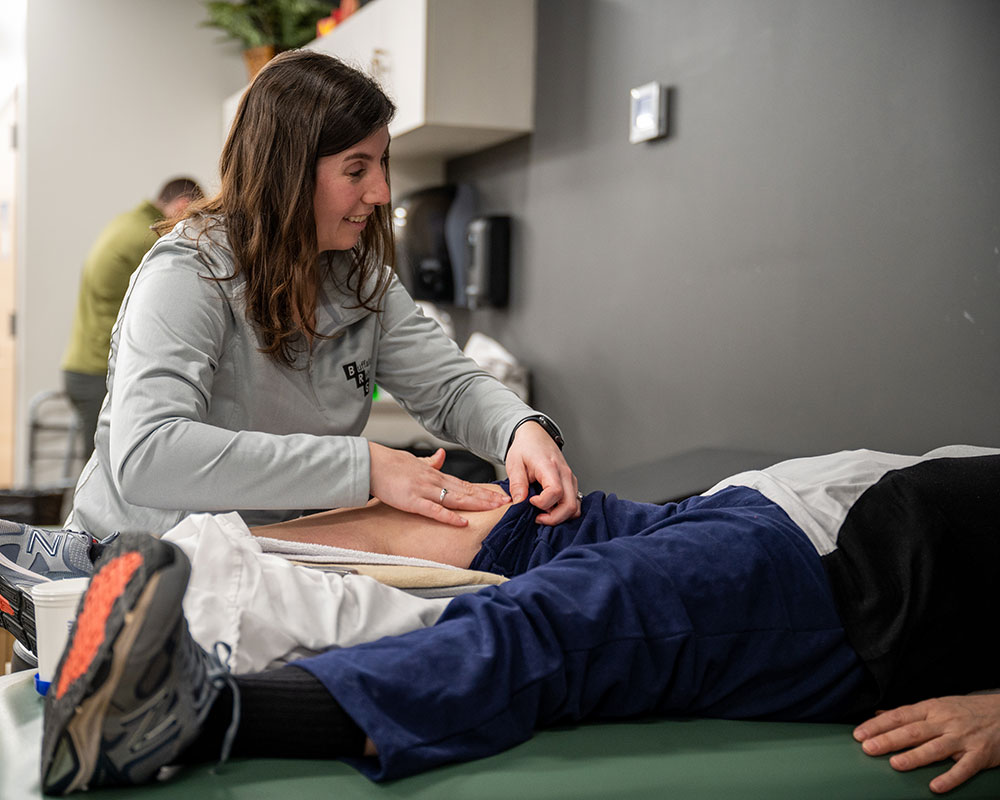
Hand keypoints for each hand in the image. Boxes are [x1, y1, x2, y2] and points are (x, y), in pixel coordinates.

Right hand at [368, 443, 508, 526]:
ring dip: (477, 504)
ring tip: (495, 508)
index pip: (464, 484)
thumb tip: (441, 456)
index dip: (483, 490)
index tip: (499, 494)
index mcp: (434, 474)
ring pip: (456, 499)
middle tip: (508, 502)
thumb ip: (429, 462)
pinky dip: (449, 517)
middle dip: (487, 497)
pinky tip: (463, 521)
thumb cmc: (390, 464)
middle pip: (466, 491)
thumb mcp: (414, 461)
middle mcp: (434, 481)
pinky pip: (434, 510)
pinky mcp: (412, 501)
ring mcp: (424, 491)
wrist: (371, 463)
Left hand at [504, 421, 579, 524]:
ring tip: (543, 513)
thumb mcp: (514, 464)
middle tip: (537, 517)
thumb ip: (517, 484)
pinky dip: (564, 511)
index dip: (542, 503)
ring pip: (575, 507)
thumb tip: (519, 503)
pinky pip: (575, 503)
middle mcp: (565, 474)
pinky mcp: (571, 484)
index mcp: (550, 467)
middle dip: (553, 518)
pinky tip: (550, 509)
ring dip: (560, 516)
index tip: (530, 501)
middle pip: (570, 505)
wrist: (535, 435)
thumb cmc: (525, 448)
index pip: (555, 492)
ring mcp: (571, 479)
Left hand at [853, 694, 999, 793]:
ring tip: (895, 764)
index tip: (859, 734)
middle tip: (867, 748)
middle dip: (888, 740)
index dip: (878, 725)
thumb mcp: (937, 705)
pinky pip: (964, 768)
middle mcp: (945, 722)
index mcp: (931, 708)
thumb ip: (909, 713)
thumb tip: (879, 715)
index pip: (899, 716)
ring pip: (935, 748)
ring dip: (914, 756)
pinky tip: (935, 787)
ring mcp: (963, 738)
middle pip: (912, 731)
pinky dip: (949, 777)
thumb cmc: (966, 710)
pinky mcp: (981, 754)